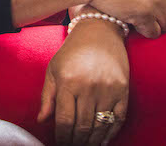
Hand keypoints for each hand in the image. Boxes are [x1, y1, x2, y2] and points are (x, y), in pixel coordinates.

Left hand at [38, 21, 128, 144]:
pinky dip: (111, 133)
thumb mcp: (53, 69)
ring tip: (85, 145)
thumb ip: (47, 96)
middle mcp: (89, 87)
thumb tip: (42, 120)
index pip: (65, 121)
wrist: (99, 31)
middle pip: (83, 127)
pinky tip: (103, 140)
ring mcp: (108, 89)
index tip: (60, 143)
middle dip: (76, 142)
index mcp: (68, 82)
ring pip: (100, 127)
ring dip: (92, 141)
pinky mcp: (123, 90)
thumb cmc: (72, 51)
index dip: (62, 138)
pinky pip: (118, 119)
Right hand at [87, 0, 165, 38]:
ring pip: (164, 27)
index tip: (158, 16)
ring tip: (137, 23)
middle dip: (162, 22)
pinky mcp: (146, 15)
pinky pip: (153, 33)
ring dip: (151, 27)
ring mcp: (156, 3)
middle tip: (146, 22)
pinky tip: (133, 25)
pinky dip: (144, 33)